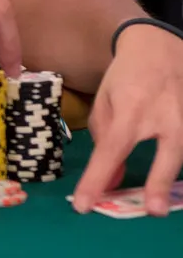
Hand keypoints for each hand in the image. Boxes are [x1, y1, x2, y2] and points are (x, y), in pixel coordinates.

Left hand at [72, 24, 182, 215]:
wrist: (159, 46)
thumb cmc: (126, 77)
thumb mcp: (105, 101)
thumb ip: (104, 141)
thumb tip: (109, 182)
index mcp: (131, 108)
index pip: (112, 149)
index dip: (97, 179)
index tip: (84, 206)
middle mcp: (163, 114)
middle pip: (167, 152)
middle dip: (160, 181)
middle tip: (154, 210)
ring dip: (170, 179)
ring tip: (157, 204)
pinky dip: (178, 163)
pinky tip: (171, 187)